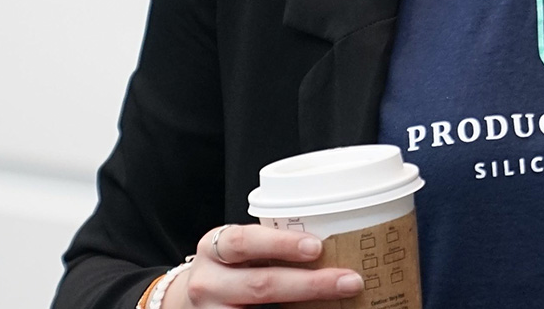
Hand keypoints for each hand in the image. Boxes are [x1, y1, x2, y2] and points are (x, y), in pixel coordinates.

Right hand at [165, 225, 360, 307]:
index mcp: (214, 248)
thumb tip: (336, 244)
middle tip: (350, 280)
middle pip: (261, 284)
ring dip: (306, 306)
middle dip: (311, 284)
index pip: (244, 242)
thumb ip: (270, 246)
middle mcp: (208, 282)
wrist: (193, 298)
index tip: (317, 247)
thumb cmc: (230, 267)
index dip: (281, 244)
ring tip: (341, 301)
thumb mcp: (239, 250)